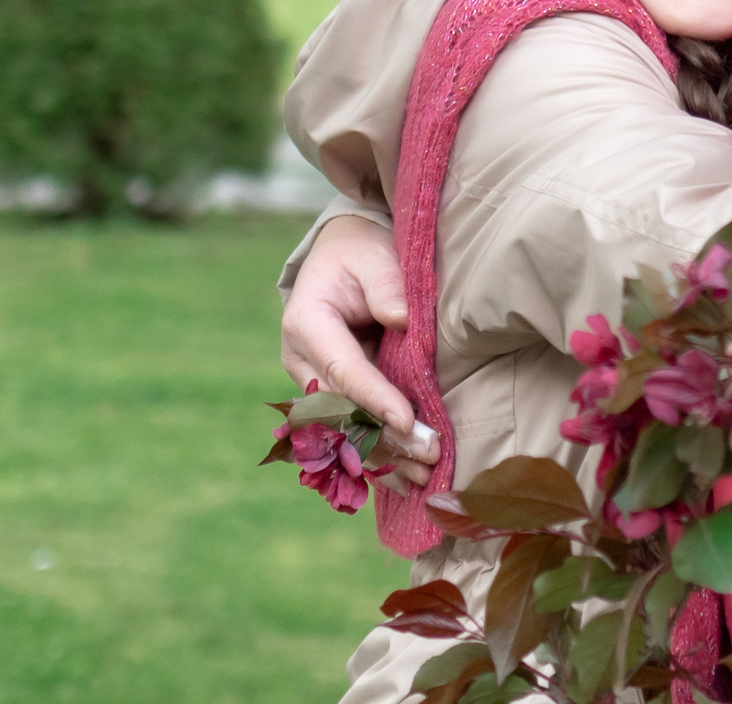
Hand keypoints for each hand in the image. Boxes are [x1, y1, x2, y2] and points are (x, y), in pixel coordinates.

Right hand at [281, 214, 439, 471]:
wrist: (341, 255)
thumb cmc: (361, 253)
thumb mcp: (373, 256)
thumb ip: (387, 286)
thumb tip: (402, 320)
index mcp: (306, 322)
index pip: (343, 369)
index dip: (374, 398)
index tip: (407, 420)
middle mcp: (301, 358)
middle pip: (344, 408)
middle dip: (386, 436)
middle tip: (430, 455)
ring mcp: (311, 380)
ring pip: (345, 427)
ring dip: (383, 455)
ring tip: (424, 476)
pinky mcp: (328, 393)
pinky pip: (350, 429)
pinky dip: (376, 454)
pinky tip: (404, 479)